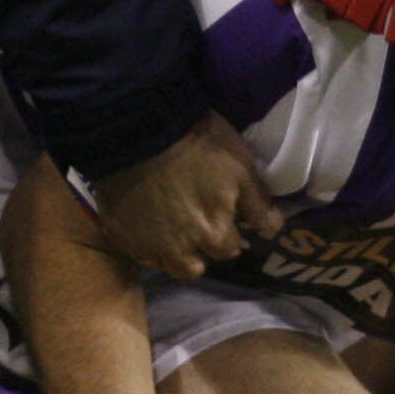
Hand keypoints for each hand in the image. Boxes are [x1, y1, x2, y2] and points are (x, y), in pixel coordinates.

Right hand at [94, 114, 282, 280]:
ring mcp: (148, 247)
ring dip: (173, 252)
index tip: (219, 214)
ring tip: (170, 227)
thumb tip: (273, 230)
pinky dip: (145, 242)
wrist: (140, 128)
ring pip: (167, 265)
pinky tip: (145, 220)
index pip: (229, 249)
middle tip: (194, 218)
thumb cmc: (198, 144)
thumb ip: (258, 204)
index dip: (227, 230)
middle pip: (197, 263)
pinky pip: (138, 252)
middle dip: (200, 245)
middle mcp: (181, 251)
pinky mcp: (121, 237)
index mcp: (214, 235)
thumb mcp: (239, 166)